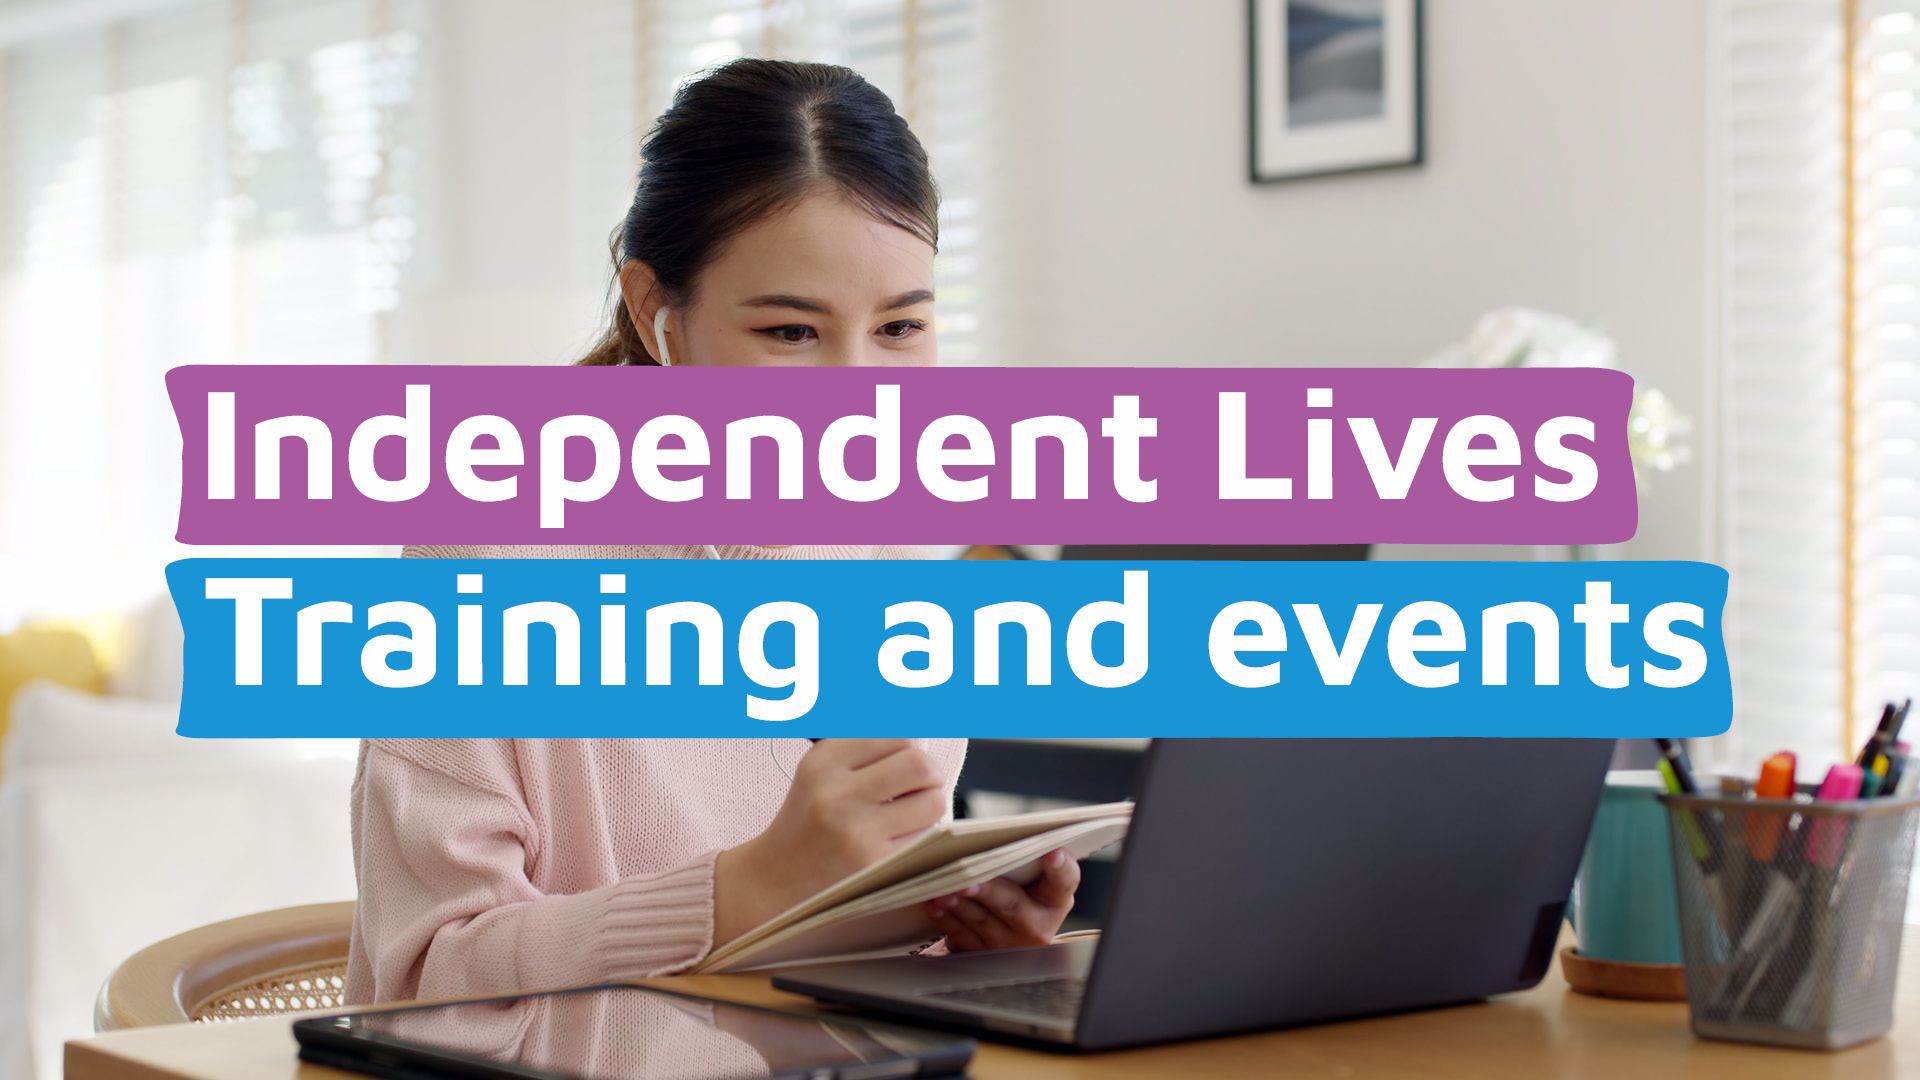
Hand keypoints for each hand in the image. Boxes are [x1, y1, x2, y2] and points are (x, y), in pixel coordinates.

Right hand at [715, 739, 946, 946]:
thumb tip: (923, 738)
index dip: (913, 748)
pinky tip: (899, 838)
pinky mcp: (873, 864)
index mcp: (824, 761)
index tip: (907, 760)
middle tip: (921, 785)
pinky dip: (922, 835)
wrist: (776, 877)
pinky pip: (925, 837)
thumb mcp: (822, 770)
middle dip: (931, 774)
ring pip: (932, 802)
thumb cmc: (809, 819)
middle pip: (920, 765)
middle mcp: (837, 793)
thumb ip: (867, 748)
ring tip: (910, 812)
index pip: (898, 737)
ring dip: (930, 805)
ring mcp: (856, 831)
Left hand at [925, 848, 1078, 950]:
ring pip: (981, 920)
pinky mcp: (982, 955)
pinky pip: (961, 936)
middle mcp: (1037, 926)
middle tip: (967, 880)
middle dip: (987, 890)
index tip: (1053, 853)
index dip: (1060, 868)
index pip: (1064, 881)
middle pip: (1012, 905)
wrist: (1010, 934)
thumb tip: (989, 838)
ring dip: (959, 904)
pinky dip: (946, 918)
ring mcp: (1009, 945)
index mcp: (1055, 900)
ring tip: (942, 890)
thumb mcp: (1032, 880)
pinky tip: (935, 904)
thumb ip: (1021, 862)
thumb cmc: (1019, 892)